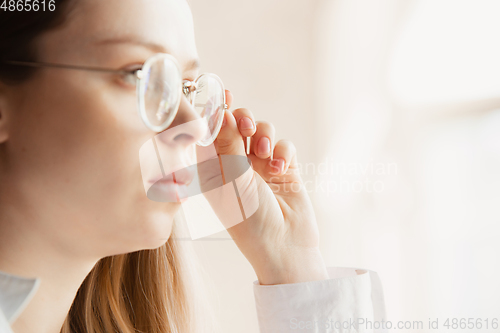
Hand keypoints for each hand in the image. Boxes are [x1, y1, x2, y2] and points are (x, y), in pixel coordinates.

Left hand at [209, 90, 328, 284]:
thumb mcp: (234, 178)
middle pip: (236, 125)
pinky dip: (283, 153)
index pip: (208, 133)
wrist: (285, 246)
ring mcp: (259, 166)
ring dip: (265, 136)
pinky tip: (281, 169)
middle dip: (243, 120)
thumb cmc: (250, 219)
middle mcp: (234, 164)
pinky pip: (283, 145)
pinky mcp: (283, 168)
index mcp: (212, 169)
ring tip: (266, 154)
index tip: (219, 93)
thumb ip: (228, 142)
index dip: (212, 111)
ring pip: (262, 131)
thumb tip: (220, 111)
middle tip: (246, 126)